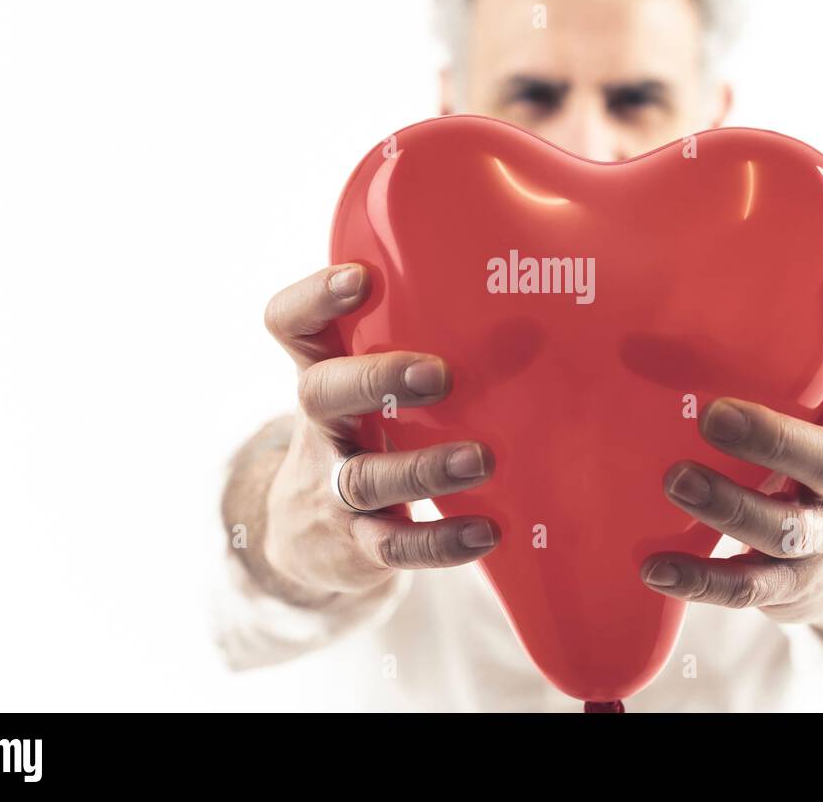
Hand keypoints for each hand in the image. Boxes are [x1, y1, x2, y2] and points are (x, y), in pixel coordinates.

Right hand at [259, 263, 499, 603]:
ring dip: (424, 467)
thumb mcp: (373, 378)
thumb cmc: (369, 425)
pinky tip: (488, 531)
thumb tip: (531, 285)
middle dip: (378, 379)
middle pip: (322, 393)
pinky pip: (392, 546)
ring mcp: (333, 486)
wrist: (308, 532)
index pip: (291, 323)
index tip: (361, 277)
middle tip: (440, 373)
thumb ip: (418, 335)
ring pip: (365, 476)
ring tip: (481, 459)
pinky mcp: (357, 542)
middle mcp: (321, 424)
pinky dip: (439, 542)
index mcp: (323, 369)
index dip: (316, 297)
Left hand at [639, 269, 822, 630]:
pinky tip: (651, 566)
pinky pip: (744, 588)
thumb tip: (760, 268)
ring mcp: (820, 541)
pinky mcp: (787, 588)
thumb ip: (807, 347)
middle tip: (713, 415)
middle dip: (773, 440)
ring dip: (729, 506)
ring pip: (783, 530)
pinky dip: (698, 580)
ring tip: (676, 480)